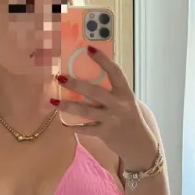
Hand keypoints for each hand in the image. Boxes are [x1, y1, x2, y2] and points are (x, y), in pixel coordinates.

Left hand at [53, 49, 158, 170]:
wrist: (140, 145)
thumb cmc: (130, 119)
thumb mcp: (127, 103)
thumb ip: (113, 92)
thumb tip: (89, 78)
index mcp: (126, 93)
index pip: (115, 72)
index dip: (102, 60)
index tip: (88, 49)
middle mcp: (119, 105)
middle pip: (94, 91)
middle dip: (75, 84)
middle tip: (59, 78)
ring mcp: (112, 119)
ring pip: (86, 111)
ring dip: (68, 106)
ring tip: (54, 101)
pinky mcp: (106, 133)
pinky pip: (86, 129)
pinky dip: (74, 127)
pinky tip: (64, 124)